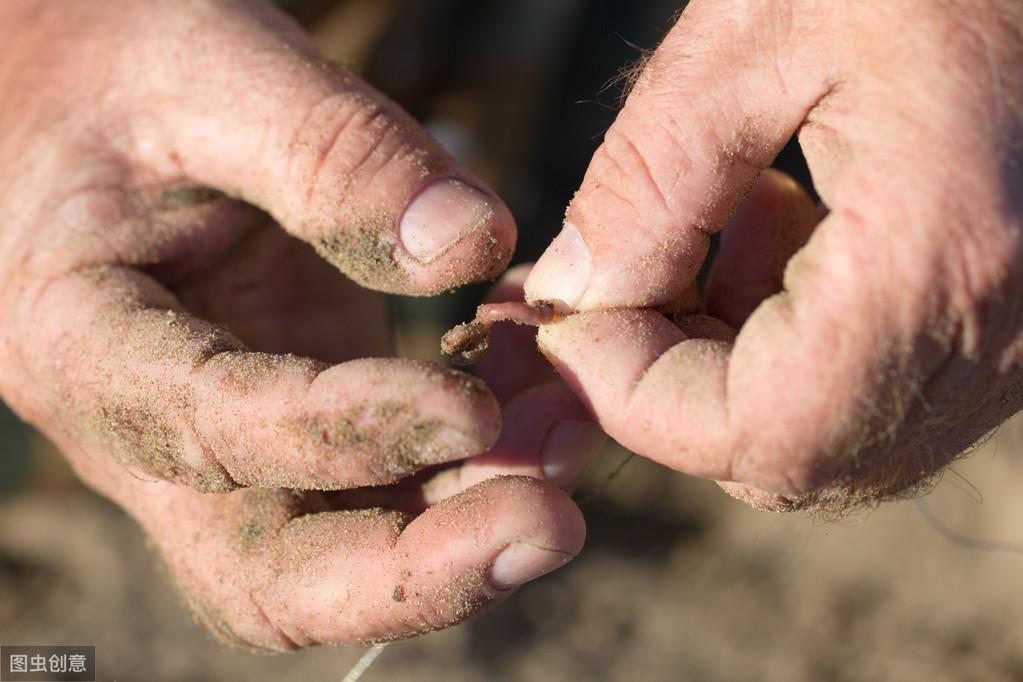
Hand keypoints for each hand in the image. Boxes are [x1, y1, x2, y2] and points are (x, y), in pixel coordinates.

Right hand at [0, 0, 584, 648]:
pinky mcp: (292, 421)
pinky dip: (471, 463)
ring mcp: (225, 439)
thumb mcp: (215, 69)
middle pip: (269, 572)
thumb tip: (471, 244)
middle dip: (413, 574)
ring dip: (466, 518)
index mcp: (81, 339)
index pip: (216, 428)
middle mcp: (146, 427)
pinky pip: (383, 484)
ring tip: (572, 434)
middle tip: (549, 527)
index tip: (474, 407)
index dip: (350, 432)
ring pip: (339, 550)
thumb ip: (334, 155)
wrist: (93, 93)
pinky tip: (544, 396)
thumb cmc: (129, 64)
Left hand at [525, 0, 1022, 512]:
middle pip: (787, 454)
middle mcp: (997, 337)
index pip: (756, 431)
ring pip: (826, 432)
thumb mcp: (760, 30)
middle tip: (626, 274)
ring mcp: (1016, 343)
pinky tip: (787, 220)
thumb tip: (571, 294)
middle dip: (669, 381)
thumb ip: (650, 178)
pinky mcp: (1006, 322)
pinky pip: (874, 386)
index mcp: (938, 262)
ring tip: (722, 219)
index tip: (566, 319)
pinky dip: (791, 336)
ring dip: (726, 357)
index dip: (631, 395)